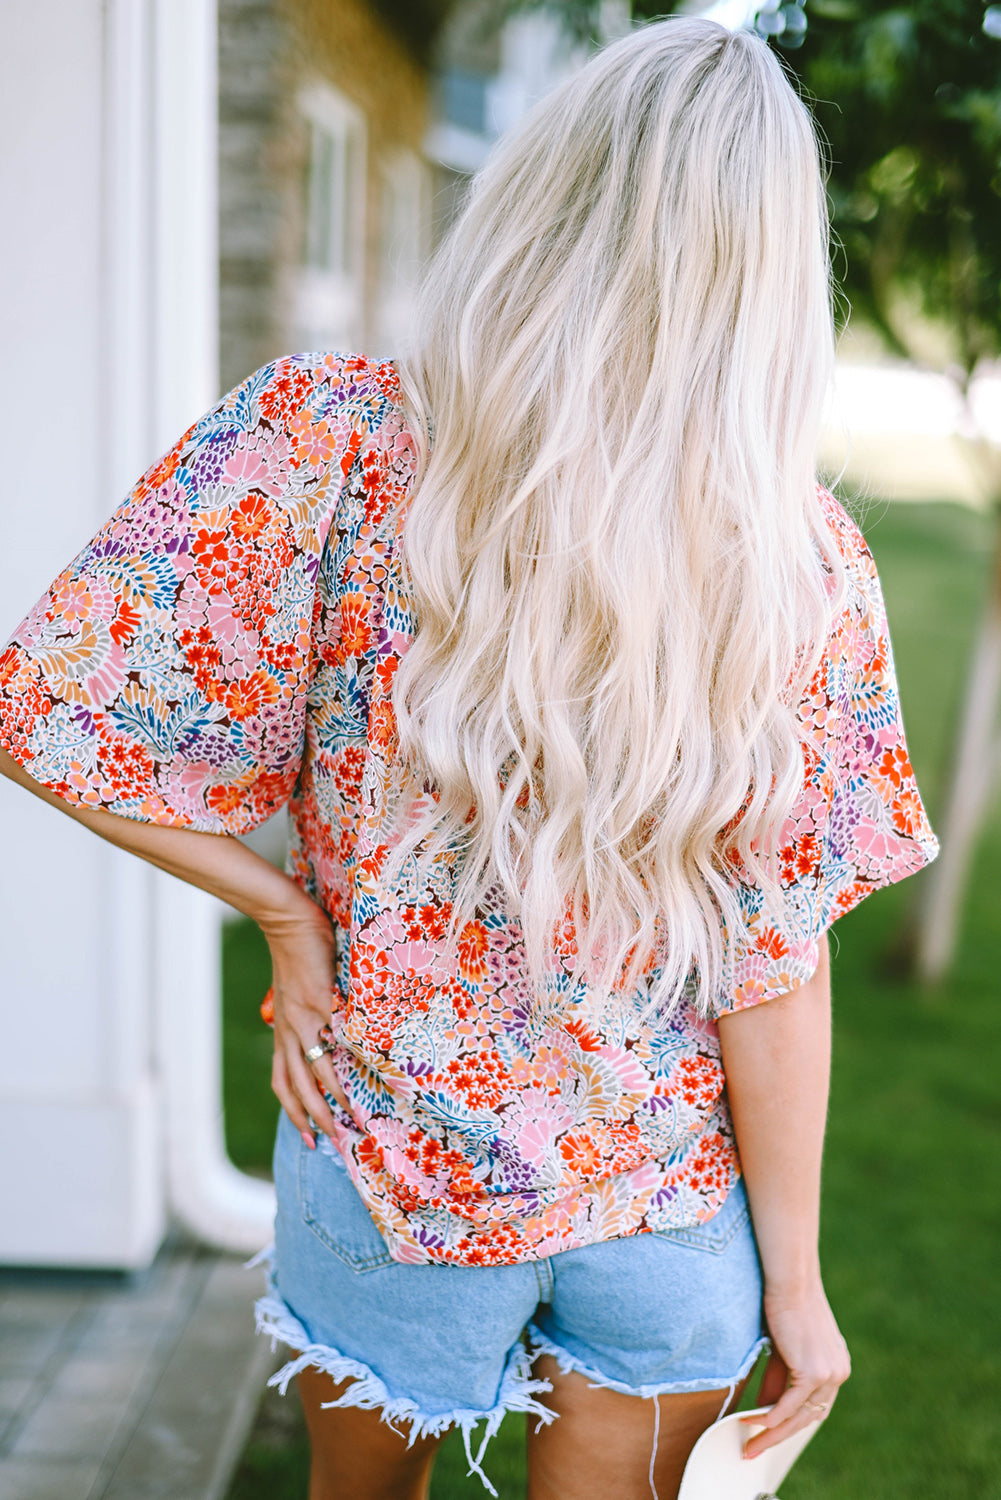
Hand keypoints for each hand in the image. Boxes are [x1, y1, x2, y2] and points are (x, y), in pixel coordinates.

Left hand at [261, 897, 349, 1146]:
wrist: (288, 921)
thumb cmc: (297, 954)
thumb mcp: (294, 994)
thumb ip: (307, 1015)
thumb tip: (329, 1032)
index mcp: (283, 1032)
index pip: (283, 1083)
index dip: (294, 1112)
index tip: (308, 1138)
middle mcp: (290, 1031)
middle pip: (297, 1087)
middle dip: (313, 1118)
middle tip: (330, 1142)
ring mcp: (305, 1017)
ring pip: (315, 1070)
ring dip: (332, 1098)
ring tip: (352, 1118)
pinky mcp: (321, 1001)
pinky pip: (338, 1035)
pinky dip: (352, 1055)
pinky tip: (370, 1070)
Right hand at [742, 1280, 850, 1459]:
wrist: (791, 1280)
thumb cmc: (784, 1304)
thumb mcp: (783, 1348)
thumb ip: (778, 1379)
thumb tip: (766, 1408)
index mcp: (836, 1365)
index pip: (815, 1405)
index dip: (792, 1422)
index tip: (770, 1433)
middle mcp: (838, 1372)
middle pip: (809, 1417)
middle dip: (779, 1436)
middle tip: (756, 1448)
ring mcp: (829, 1374)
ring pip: (799, 1416)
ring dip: (772, 1432)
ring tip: (750, 1441)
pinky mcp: (814, 1371)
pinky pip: (791, 1405)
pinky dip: (772, 1416)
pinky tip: (755, 1422)